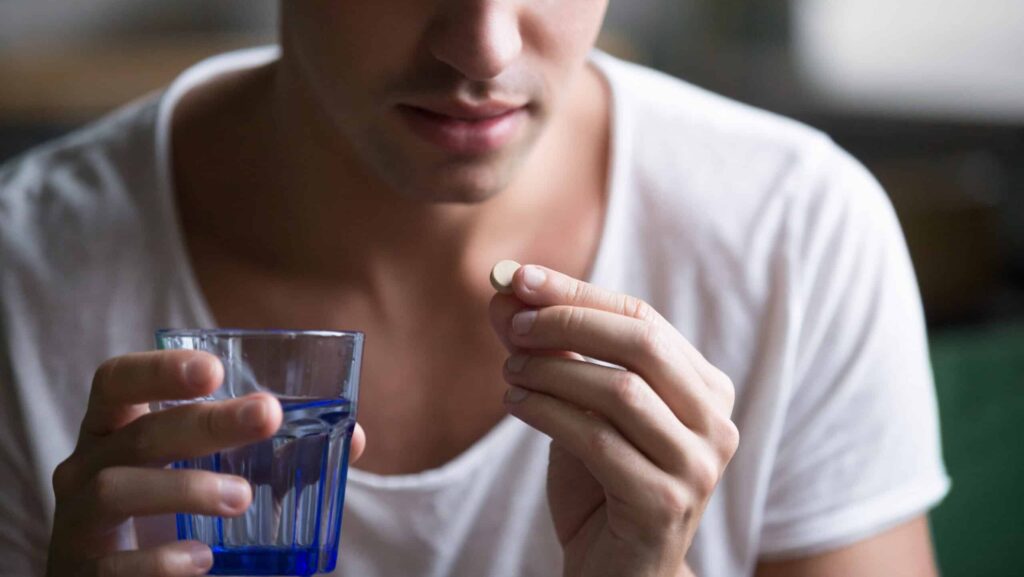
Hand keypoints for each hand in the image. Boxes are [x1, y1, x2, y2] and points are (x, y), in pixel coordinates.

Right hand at [47, 351, 366, 576]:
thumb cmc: (164, 510)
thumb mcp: (203, 469)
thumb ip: (270, 450)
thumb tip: (354, 437)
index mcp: (114, 430)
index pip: (116, 381)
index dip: (158, 369)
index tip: (214, 369)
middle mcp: (86, 467)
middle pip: (138, 433)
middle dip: (204, 422)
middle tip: (266, 416)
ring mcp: (77, 520)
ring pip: (118, 490)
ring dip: (185, 487)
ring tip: (242, 497)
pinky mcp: (85, 572)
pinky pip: (116, 564)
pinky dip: (160, 560)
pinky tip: (201, 558)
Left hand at [489, 265, 737, 576]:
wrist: (616, 568)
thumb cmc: (600, 481)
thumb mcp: (577, 406)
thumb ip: (551, 351)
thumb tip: (504, 293)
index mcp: (704, 388)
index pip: (644, 319)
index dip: (580, 293)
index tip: (521, 277)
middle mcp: (716, 422)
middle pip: (642, 345)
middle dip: (569, 322)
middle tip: (513, 322)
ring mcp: (697, 466)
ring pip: (619, 392)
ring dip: (551, 371)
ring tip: (509, 371)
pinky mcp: (664, 504)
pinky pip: (597, 441)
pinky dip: (547, 413)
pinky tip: (516, 405)